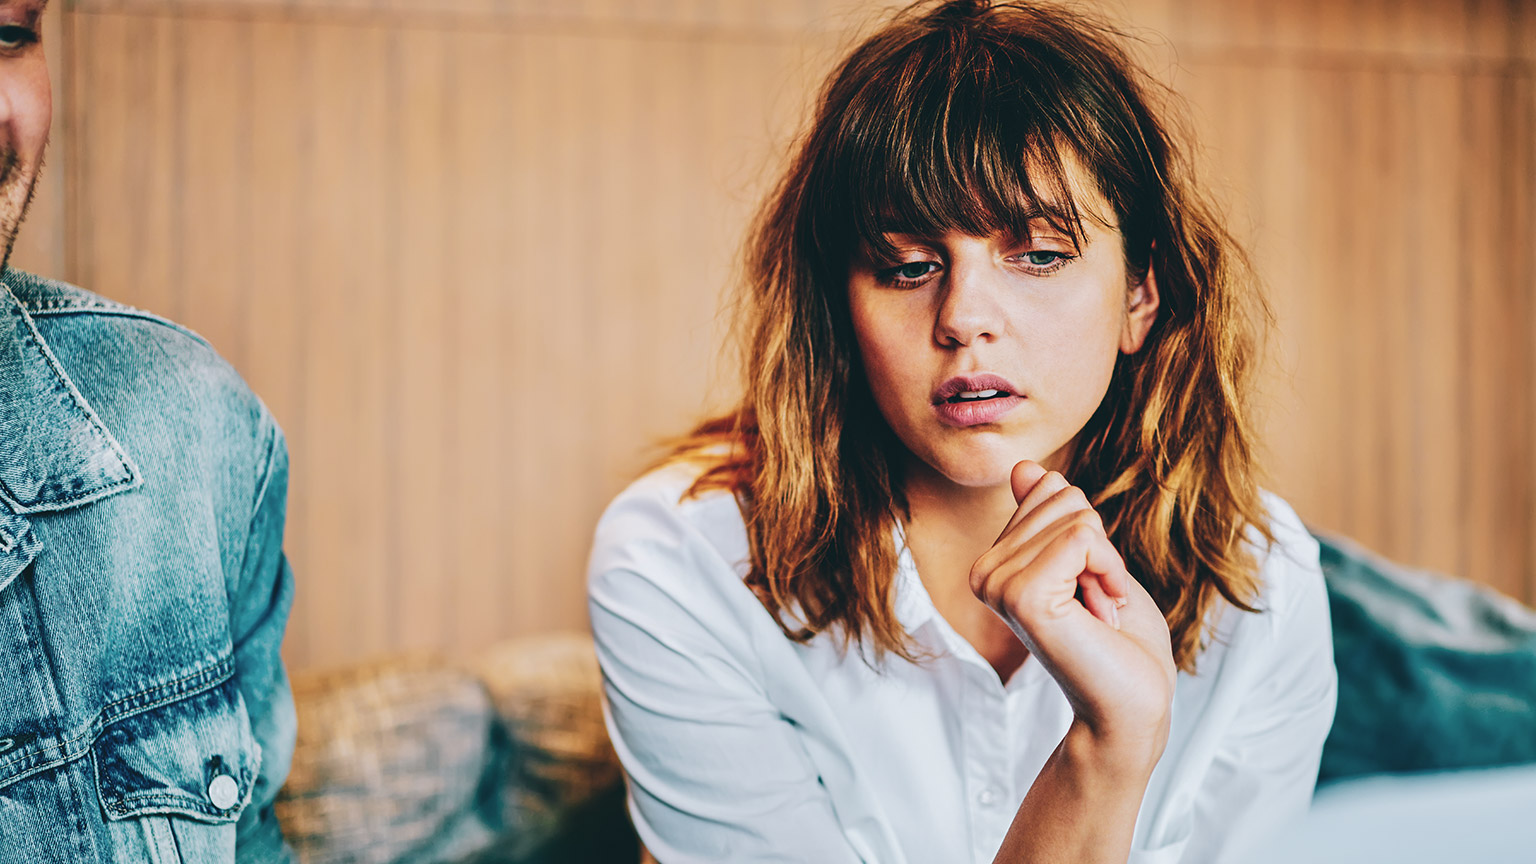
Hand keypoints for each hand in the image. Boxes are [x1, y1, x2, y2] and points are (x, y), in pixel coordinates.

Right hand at [969, 461, 1176, 760]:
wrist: (1132, 703)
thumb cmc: (1120, 640)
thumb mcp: (1089, 561)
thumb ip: (1052, 518)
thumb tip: (1023, 468)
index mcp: (995, 562)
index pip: (1049, 489)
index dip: (1091, 535)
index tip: (1089, 585)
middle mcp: (985, 572)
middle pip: (1062, 498)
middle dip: (1099, 547)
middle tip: (1095, 602)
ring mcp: (999, 585)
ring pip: (1075, 517)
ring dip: (1107, 565)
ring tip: (1096, 612)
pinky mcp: (1022, 597)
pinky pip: (1082, 538)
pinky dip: (1109, 571)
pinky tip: (1099, 613)